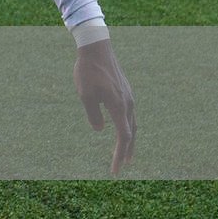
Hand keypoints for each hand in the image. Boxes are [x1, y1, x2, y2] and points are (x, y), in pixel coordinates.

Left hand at [74, 39, 136, 176]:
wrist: (97, 48)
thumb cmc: (88, 71)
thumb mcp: (84, 95)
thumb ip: (93, 114)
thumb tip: (100, 130)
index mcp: (118, 106)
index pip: (123, 137)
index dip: (119, 155)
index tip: (115, 170)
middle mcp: (128, 103)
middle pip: (131, 133)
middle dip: (126, 151)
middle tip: (121, 167)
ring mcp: (129, 97)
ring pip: (132, 124)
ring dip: (129, 140)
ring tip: (125, 154)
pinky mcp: (126, 92)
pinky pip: (129, 114)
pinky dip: (128, 127)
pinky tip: (122, 131)